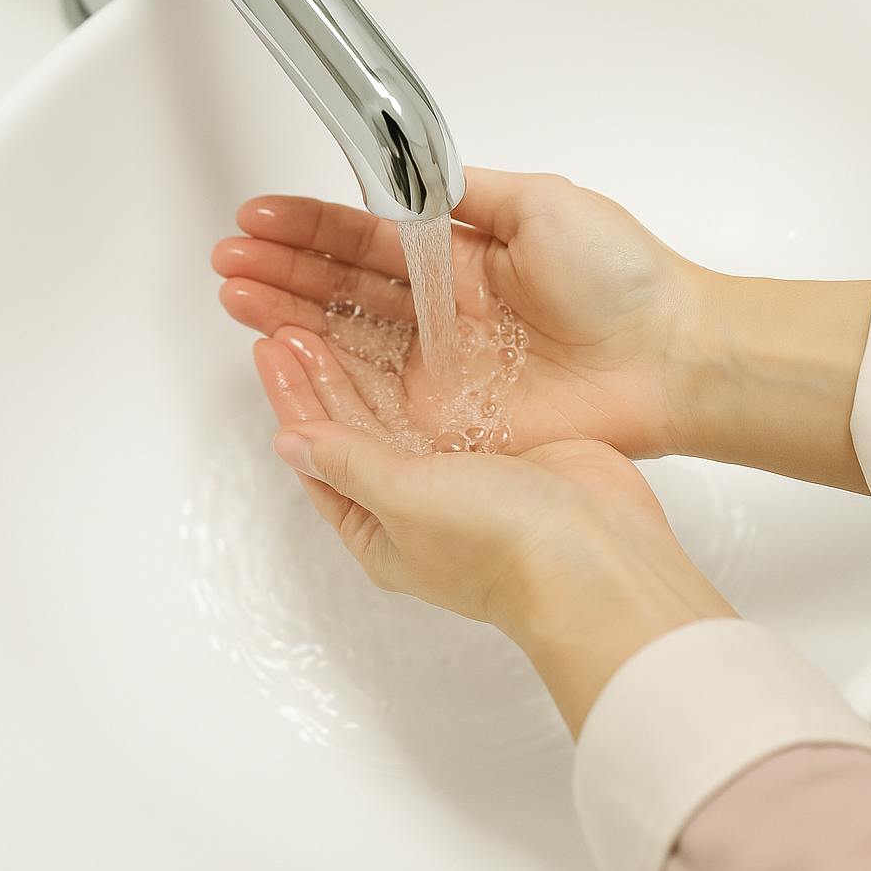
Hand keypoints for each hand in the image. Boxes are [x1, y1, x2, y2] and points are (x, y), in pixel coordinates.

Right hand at [213, 167, 870, 491]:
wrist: (669, 356)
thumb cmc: (624, 278)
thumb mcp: (542, 202)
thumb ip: (465, 193)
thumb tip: (411, 172)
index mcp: (462, 257)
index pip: (368, 238)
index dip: (311, 227)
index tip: (261, 217)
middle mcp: (443, 312)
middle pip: (344, 289)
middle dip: (283, 272)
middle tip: (229, 262)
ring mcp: (442, 367)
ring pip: (347, 339)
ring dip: (288, 317)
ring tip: (236, 297)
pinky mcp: (449, 420)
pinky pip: (374, 397)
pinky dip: (326, 375)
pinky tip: (285, 351)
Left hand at [251, 332, 734, 735]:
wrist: (599, 554)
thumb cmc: (500, 545)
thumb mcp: (405, 499)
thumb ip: (348, 463)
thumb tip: (290, 444)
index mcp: (380, 533)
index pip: (319, 458)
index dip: (293, 400)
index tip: (272, 346)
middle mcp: (416, 507)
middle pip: (352, 430)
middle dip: (321, 376)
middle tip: (293, 319)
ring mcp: (463, 477)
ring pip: (397, 410)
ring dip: (364, 366)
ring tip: (332, 316)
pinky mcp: (505, 448)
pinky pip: (448, 398)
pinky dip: (421, 366)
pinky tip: (408, 332)